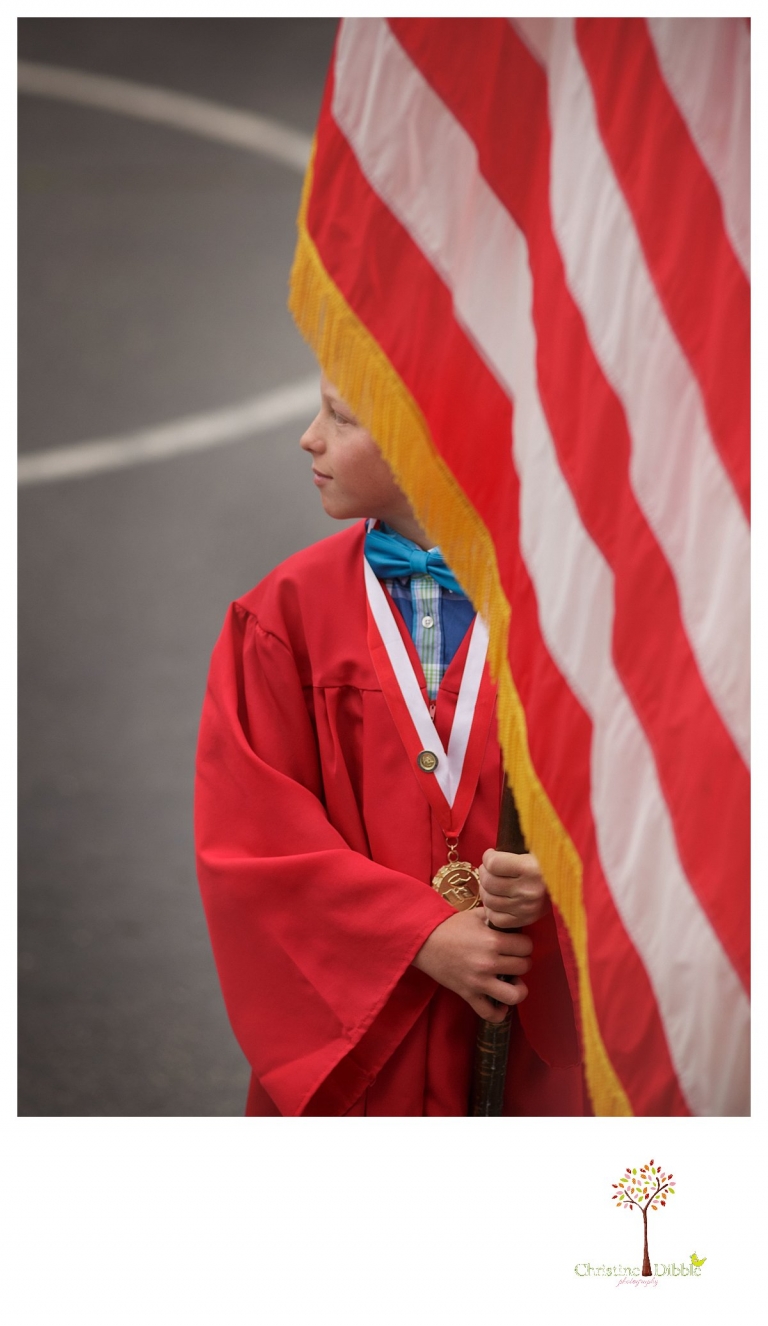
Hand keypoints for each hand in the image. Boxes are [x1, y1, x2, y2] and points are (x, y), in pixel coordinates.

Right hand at [412, 907, 532, 1021]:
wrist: (423, 942)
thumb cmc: (450, 926)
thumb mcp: (476, 915)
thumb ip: (496, 916)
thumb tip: (512, 917)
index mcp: (492, 941)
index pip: (526, 946)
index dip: (524, 943)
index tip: (517, 943)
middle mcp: (488, 963)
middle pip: (524, 967)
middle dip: (522, 961)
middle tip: (513, 958)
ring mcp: (479, 982)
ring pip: (514, 995)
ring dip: (518, 989)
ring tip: (513, 982)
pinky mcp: (468, 995)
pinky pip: (490, 1014)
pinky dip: (499, 1012)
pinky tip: (500, 1003)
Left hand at [479, 849, 549, 929]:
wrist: (570, 884)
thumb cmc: (549, 862)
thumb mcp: (538, 848)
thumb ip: (519, 844)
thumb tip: (494, 847)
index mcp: (532, 868)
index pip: (493, 863)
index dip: (488, 857)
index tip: (491, 855)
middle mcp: (529, 890)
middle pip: (488, 882)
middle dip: (484, 873)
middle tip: (489, 869)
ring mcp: (526, 908)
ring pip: (489, 900)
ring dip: (486, 890)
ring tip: (493, 883)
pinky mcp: (526, 920)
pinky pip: (495, 918)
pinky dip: (492, 909)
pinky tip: (498, 899)